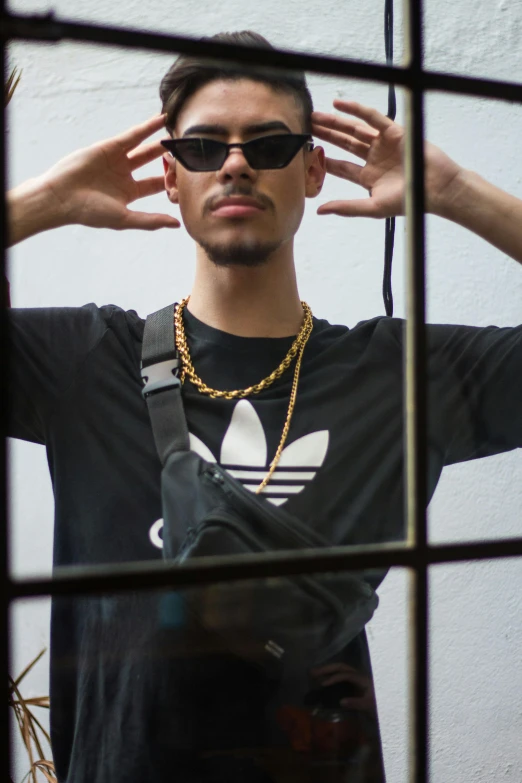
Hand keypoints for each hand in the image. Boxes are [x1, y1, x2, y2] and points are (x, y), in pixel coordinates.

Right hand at [36, 114, 179, 231]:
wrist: (61, 197)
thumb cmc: (90, 212)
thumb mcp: (125, 218)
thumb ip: (151, 220)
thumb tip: (177, 224)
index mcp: (130, 194)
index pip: (157, 185)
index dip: (172, 182)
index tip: (192, 177)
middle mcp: (125, 175)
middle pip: (154, 165)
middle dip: (170, 160)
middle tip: (190, 153)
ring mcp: (117, 160)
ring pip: (145, 148)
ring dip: (161, 141)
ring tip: (180, 133)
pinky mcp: (110, 146)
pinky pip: (132, 135)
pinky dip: (147, 127)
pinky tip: (162, 120)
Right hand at [309, 662, 375, 711]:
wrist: (389, 707)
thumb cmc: (379, 706)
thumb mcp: (369, 706)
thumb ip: (356, 703)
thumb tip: (341, 701)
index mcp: (362, 679)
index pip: (345, 675)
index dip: (334, 678)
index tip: (323, 684)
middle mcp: (358, 675)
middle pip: (341, 667)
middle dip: (326, 668)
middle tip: (312, 672)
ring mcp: (356, 678)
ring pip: (340, 669)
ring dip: (327, 670)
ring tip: (313, 673)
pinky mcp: (354, 683)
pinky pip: (340, 675)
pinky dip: (330, 675)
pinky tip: (322, 680)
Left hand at [311, 100, 462, 218]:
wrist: (436, 189)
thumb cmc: (407, 201)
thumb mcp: (372, 206)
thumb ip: (346, 207)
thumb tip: (319, 210)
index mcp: (368, 177)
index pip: (341, 166)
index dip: (324, 160)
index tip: (306, 154)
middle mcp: (374, 158)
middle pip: (344, 143)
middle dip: (326, 135)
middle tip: (305, 127)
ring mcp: (384, 144)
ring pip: (354, 129)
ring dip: (335, 122)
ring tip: (315, 116)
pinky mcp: (394, 131)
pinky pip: (372, 117)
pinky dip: (356, 110)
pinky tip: (338, 104)